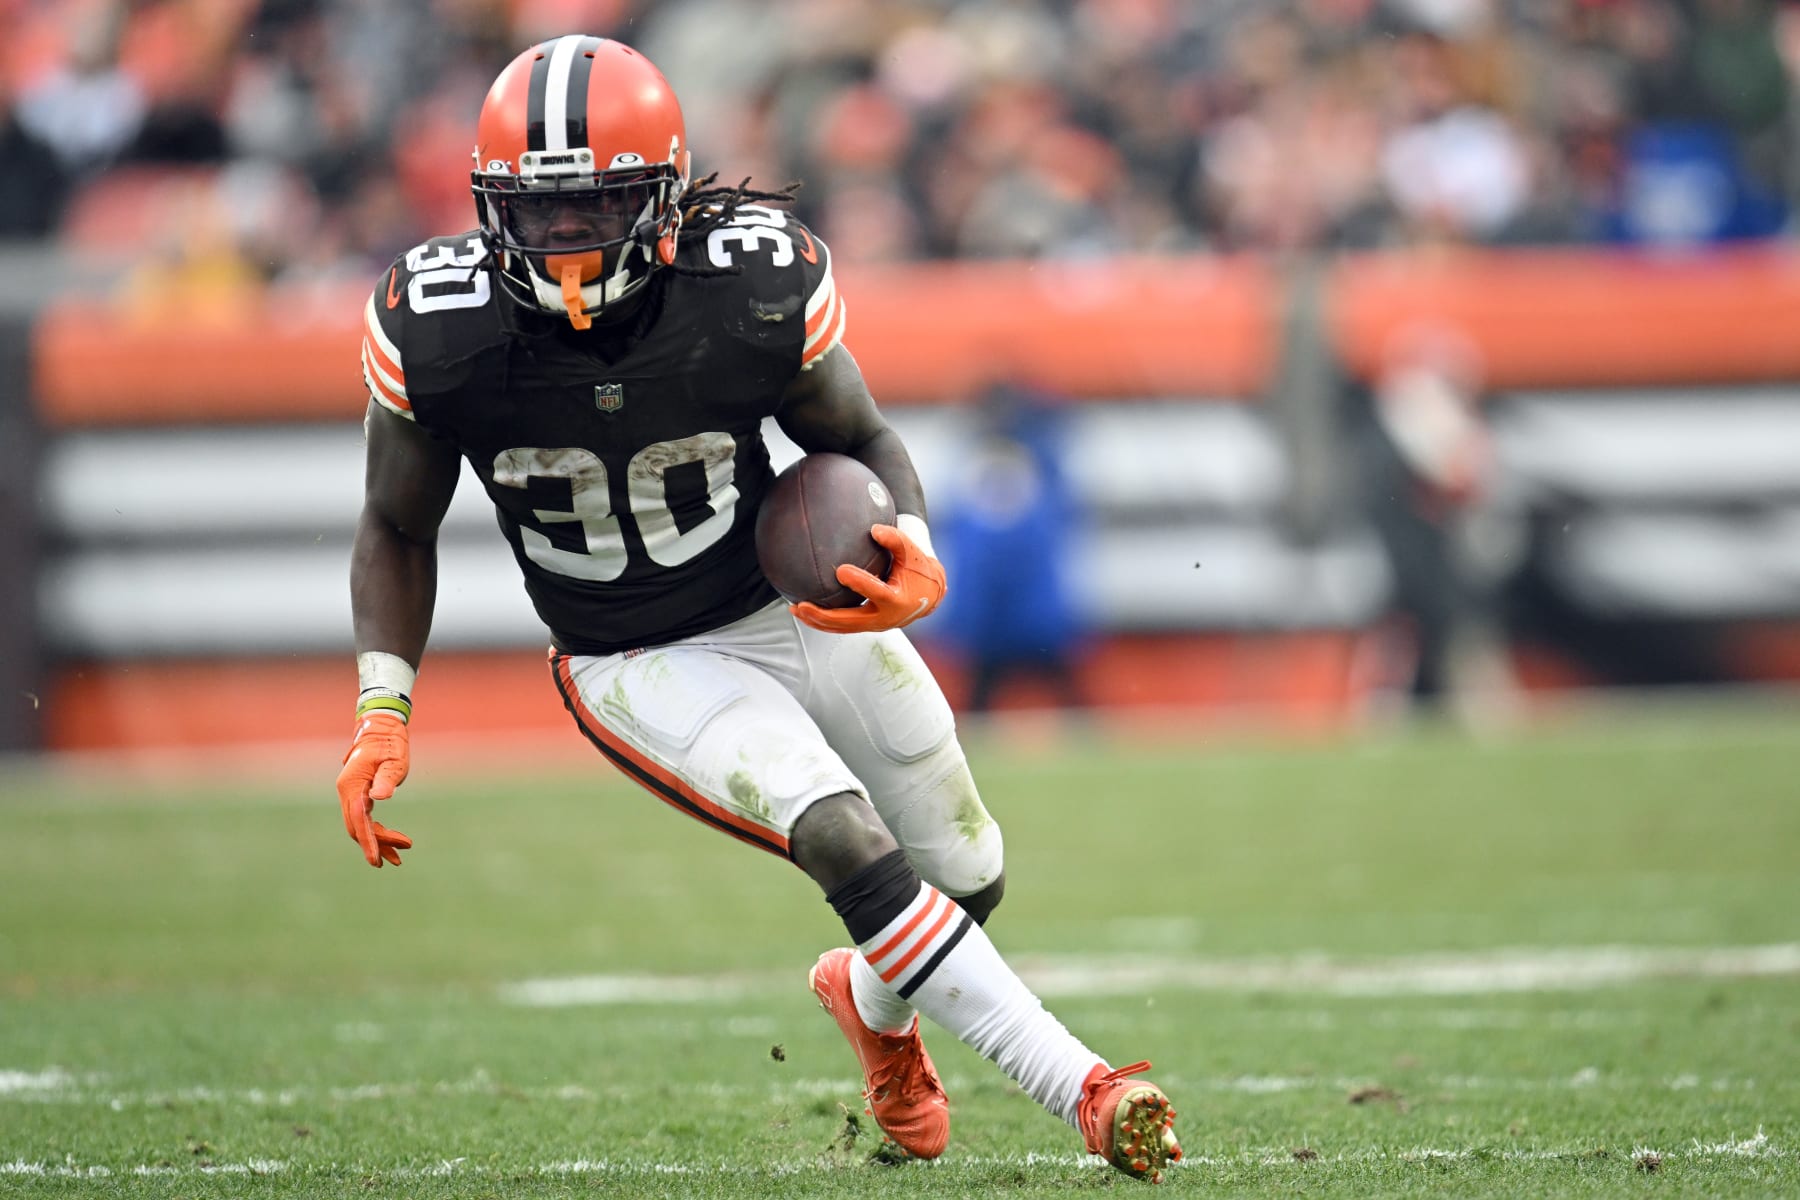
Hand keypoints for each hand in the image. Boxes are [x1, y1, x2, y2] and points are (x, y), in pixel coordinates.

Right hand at [335, 712, 412, 866]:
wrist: (382, 729)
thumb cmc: (390, 744)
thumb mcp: (394, 761)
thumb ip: (387, 779)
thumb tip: (378, 798)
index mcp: (353, 785)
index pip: (358, 820)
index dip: (368, 841)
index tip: (377, 859)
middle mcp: (347, 792)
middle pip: (357, 827)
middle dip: (376, 845)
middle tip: (399, 859)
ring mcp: (350, 794)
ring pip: (359, 826)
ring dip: (378, 841)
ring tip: (399, 857)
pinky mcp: (357, 795)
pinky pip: (363, 820)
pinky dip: (376, 832)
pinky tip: (392, 842)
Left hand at [792, 522, 946, 633]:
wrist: (929, 595)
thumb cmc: (918, 569)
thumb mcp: (912, 552)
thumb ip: (895, 539)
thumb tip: (874, 529)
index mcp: (898, 599)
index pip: (877, 592)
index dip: (860, 583)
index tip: (840, 570)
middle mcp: (884, 618)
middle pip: (850, 621)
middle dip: (824, 615)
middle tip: (802, 604)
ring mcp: (874, 625)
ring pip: (842, 628)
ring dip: (817, 621)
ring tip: (795, 609)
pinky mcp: (866, 625)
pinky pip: (842, 627)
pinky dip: (823, 622)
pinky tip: (804, 611)